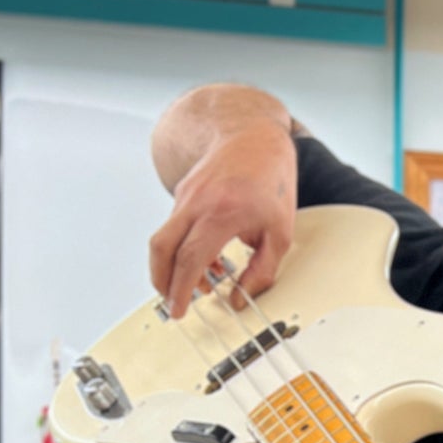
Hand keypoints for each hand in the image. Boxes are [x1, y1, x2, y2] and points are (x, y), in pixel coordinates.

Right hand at [149, 120, 296, 318]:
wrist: (253, 134)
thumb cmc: (271, 179)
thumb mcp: (280, 232)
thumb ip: (262, 270)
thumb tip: (241, 298)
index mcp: (222, 213)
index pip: (190, 258)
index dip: (181, 288)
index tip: (179, 308)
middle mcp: (196, 202)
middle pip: (162, 248)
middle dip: (162, 281)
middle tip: (173, 301)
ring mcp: (186, 195)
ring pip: (165, 238)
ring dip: (174, 266)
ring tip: (197, 284)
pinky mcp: (183, 193)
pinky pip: (175, 227)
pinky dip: (182, 248)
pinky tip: (205, 259)